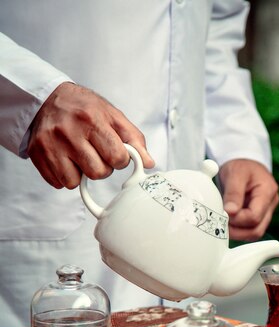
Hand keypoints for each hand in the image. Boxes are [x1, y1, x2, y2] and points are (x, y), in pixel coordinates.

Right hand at [27, 82, 154, 188]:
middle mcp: (69, 132)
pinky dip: (65, 175)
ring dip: (82, 174)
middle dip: (102, 168)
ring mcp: (51, 145)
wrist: (46, 98)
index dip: (120, 159)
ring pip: (76, 182)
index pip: (118, 158)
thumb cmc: (83, 108)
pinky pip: (59, 183)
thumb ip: (133, 139)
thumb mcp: (112, 115)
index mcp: (91, 119)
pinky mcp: (37, 156)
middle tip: (95, 153)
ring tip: (80, 156)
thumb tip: (148, 163)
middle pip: (98, 173)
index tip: (114, 152)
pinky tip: (65, 159)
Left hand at [218, 159, 278, 240]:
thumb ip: (233, 193)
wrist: (245, 164)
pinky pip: (250, 230)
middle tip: (220, 223)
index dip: (237, 219)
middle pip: (257, 230)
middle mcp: (270, 205)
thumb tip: (230, 212)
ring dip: (237, 233)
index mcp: (267, 192)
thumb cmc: (241, 166)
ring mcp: (266, 213)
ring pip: (254, 233)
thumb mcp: (235, 173)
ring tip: (223, 224)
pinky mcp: (259, 217)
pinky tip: (228, 224)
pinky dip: (238, 230)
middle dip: (237, 231)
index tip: (223, 213)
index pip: (254, 217)